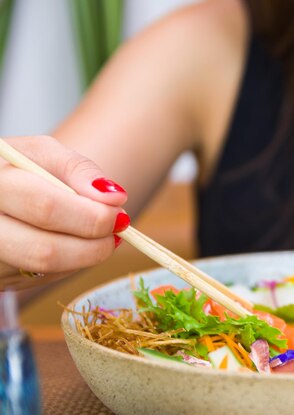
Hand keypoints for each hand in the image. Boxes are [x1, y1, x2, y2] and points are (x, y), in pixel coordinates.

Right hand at [0, 136, 129, 290]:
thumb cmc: (19, 167)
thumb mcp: (43, 153)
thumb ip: (79, 170)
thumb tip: (115, 198)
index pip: (46, 208)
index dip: (91, 216)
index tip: (119, 213)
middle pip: (45, 250)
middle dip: (94, 244)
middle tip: (117, 229)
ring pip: (45, 270)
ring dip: (86, 255)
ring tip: (101, 234)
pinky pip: (41, 278)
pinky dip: (70, 263)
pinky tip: (72, 242)